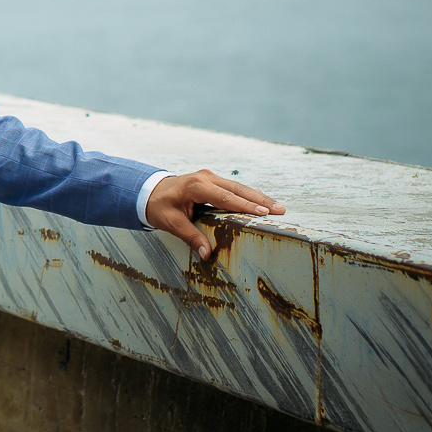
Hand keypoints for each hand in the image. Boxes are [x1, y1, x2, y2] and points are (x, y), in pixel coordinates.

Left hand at [145, 170, 285, 259]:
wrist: (149, 191)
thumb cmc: (159, 207)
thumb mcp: (171, 223)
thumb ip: (190, 237)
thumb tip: (206, 254)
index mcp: (196, 186)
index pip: (226, 197)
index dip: (245, 205)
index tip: (263, 213)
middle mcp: (206, 178)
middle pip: (238, 189)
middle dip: (260, 200)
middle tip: (281, 209)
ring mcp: (210, 177)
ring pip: (240, 187)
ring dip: (259, 197)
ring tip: (278, 207)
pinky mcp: (212, 180)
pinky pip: (235, 188)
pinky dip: (250, 196)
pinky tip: (263, 203)